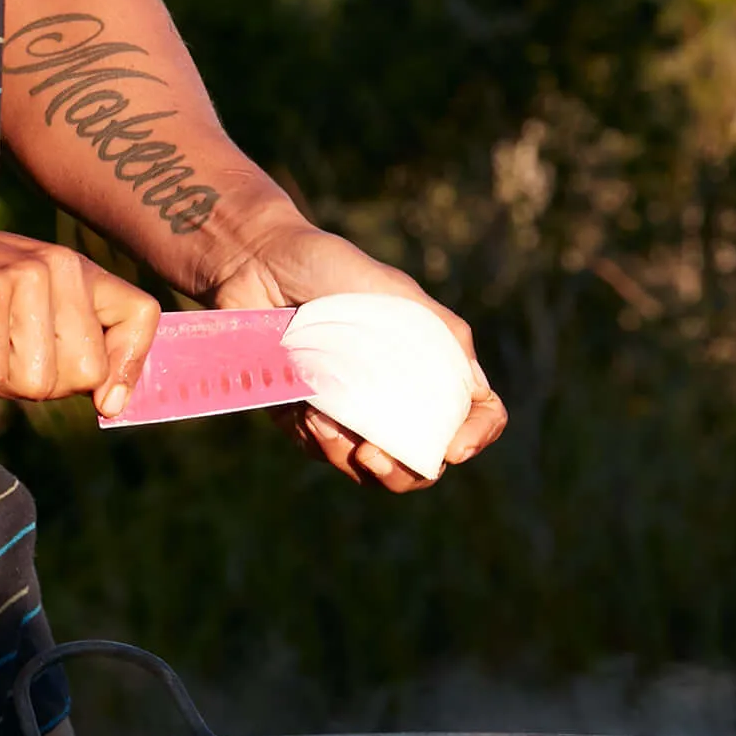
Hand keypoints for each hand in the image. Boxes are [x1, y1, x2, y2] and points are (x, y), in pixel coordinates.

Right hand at [0, 213, 159, 415]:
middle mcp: (59, 266)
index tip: (105, 404)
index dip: (130, 368)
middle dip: (39, 388)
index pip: (141, 317)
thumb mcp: (17, 307)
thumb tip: (111, 404)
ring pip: (37, 382)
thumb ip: (60, 341)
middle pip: (85, 372)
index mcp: (75, 270)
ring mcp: (24, 276)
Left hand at [208, 218, 505, 491]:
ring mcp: (352, 414)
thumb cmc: (331, 268)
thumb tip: (474, 385)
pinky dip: (319, 441)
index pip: (475, 412)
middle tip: (373, 454)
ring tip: (325, 421)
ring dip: (351, 458)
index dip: (476, 436)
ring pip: (371, 471)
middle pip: (421, 462)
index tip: (455, 448)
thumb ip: (441, 333)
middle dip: (405, 472)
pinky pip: (323, 452)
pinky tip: (306, 412)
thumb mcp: (395, 291)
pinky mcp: (307, 420)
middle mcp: (396, 396)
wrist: (259, 264)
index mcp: (429, 364)